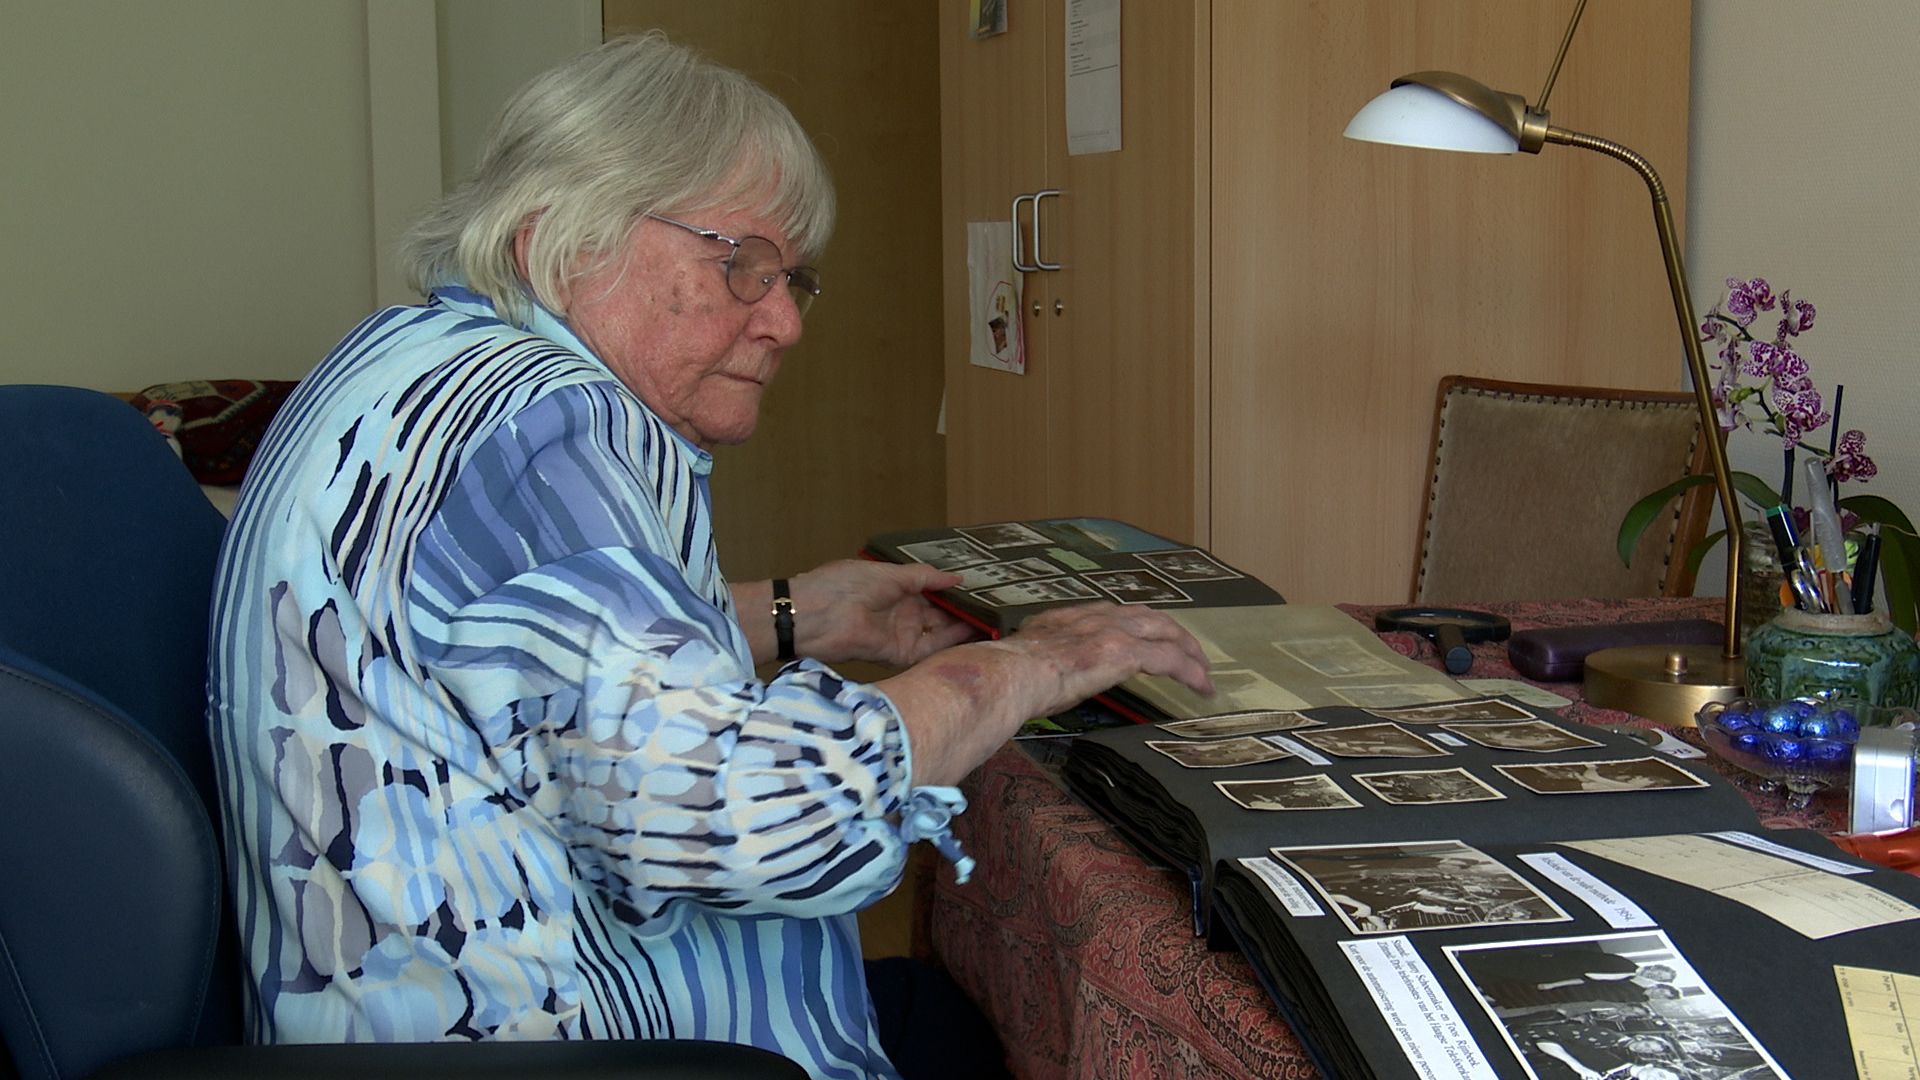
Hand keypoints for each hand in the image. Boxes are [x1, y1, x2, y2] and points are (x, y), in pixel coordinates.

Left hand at [788, 559, 978, 666]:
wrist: (814, 614)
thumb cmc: (844, 585)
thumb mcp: (890, 573)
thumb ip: (924, 578)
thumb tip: (956, 578)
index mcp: (897, 590)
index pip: (934, 593)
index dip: (956, 593)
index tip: (983, 591)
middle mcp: (902, 613)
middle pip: (941, 615)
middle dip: (965, 612)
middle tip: (996, 609)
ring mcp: (901, 634)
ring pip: (940, 633)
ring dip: (964, 629)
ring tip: (994, 622)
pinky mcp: (898, 654)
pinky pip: (930, 651)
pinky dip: (951, 645)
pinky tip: (975, 636)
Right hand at [878, 602, 1213, 785]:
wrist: (999, 678)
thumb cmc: (996, 682)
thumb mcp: (1017, 672)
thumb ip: (1029, 676)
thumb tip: (1014, 697)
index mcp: (1062, 620)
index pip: (1109, 614)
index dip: (1134, 625)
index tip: (1146, 639)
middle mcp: (1088, 618)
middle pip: (1143, 615)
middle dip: (1171, 633)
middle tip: (1190, 655)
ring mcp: (1106, 632)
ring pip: (1163, 631)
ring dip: (1187, 651)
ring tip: (1202, 673)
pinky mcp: (1120, 651)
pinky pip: (1167, 659)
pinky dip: (1188, 670)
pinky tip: (1201, 686)